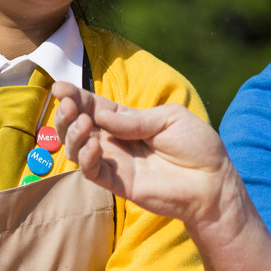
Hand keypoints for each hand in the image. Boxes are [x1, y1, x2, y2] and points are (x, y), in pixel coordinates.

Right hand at [51, 81, 233, 223]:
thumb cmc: (197, 146)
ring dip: (73, 134)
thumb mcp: (170, 119)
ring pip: (78, 149)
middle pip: (79, 126)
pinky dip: (86, 158)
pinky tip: (94, 146)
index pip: (95, 106)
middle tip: (68, 105)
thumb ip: (135, 119)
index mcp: (128, 120)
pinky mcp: (118, 183)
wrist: (212, 182)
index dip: (76, 97)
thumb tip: (101, 115)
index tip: (59, 87)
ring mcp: (116, 162)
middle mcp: (117, 140)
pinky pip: (92, 172)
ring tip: (84, 124)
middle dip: (67, 114)